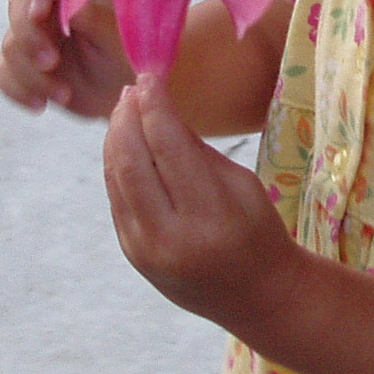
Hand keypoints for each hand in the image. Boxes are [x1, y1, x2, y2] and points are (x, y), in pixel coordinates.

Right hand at [0, 0, 134, 119]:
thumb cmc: (125, 62)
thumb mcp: (118, 44)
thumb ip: (97, 21)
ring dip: (32, 73)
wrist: (118, 97)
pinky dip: (18, 90)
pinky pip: (3, 72)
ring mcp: (31, 36)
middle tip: (51, 62)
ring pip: (10, 45)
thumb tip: (73, 6)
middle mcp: (49, 8)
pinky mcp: (21, 64)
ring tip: (63, 94)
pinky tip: (40, 104)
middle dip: (29, 38)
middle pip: (18, 8)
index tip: (39, 14)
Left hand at [103, 75, 298, 326]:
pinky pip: (116, 198)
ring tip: (124, 110)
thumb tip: (155, 106)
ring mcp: (145, 250)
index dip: (154, 105)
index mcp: (210, 216)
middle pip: (132, 160)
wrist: (258, 297)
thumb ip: (195, 149)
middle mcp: (171, 236)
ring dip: (115, 137)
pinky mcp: (132, 253)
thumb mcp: (242, 184)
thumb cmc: (258, 231)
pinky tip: (124, 143)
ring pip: (115, 178)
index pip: (168, 146)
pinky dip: (116, 164)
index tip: (149, 76)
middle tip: (131, 89)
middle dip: (127, 117)